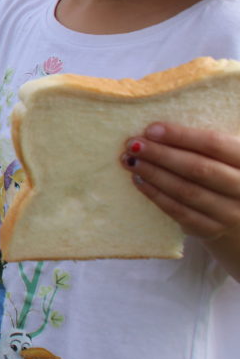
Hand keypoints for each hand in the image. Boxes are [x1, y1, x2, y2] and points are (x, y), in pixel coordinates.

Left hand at [122, 122, 239, 243]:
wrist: (236, 208)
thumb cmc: (223, 167)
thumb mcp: (224, 152)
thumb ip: (203, 140)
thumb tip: (157, 128)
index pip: (215, 144)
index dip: (181, 136)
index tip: (151, 129)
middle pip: (198, 169)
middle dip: (161, 155)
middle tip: (133, 145)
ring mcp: (230, 212)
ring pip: (186, 191)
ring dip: (154, 174)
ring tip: (130, 161)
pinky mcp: (211, 229)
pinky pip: (179, 211)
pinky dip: (155, 195)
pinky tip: (138, 180)